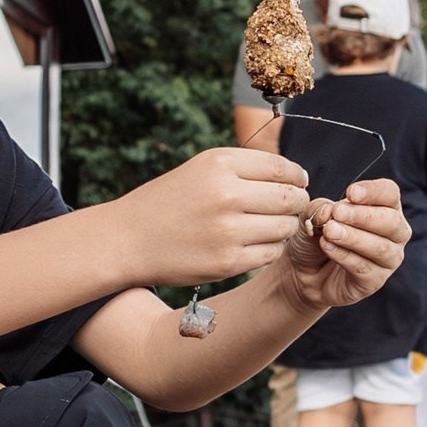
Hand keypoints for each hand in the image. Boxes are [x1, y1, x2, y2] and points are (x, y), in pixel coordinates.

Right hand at [107, 146, 308, 285]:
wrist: (128, 240)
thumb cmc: (169, 201)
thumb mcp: (202, 168)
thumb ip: (246, 169)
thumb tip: (297, 177)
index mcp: (220, 164)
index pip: (284, 168)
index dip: (298, 177)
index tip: (299, 183)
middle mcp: (226, 194)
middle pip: (290, 198)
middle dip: (297, 202)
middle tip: (292, 206)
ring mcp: (228, 231)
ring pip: (285, 227)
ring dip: (285, 226)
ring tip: (270, 225)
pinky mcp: (228, 262)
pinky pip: (271, 253)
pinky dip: (271, 248)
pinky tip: (256, 242)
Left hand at [275, 178, 408, 310]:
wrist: (301, 270)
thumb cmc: (315, 236)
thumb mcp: (312, 215)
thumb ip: (321, 208)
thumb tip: (330, 211)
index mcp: (385, 207)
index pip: (389, 193)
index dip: (374, 192)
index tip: (350, 192)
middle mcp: (394, 233)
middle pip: (392, 221)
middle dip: (364, 216)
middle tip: (338, 213)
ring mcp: (387, 259)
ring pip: (380, 247)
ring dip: (354, 237)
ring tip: (329, 231)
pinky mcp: (374, 281)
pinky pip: (364, 268)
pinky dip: (344, 256)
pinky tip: (328, 247)